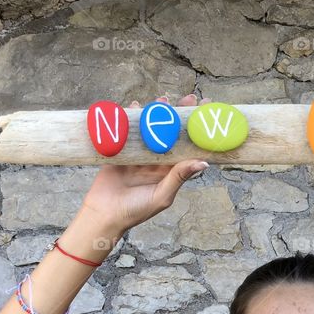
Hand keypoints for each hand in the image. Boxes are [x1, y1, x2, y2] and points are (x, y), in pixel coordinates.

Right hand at [80, 93, 209, 234]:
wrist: (105, 214)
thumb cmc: (136, 210)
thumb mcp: (162, 195)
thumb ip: (179, 177)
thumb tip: (203, 162)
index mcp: (170, 170)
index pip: (188, 147)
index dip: (198, 131)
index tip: (209, 113)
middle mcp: (157, 160)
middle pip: (170, 133)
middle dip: (179, 115)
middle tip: (188, 99)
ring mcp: (138, 154)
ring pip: (150, 128)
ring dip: (156, 113)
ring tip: (162, 100)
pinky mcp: (121, 151)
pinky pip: (127, 131)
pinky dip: (130, 118)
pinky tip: (135, 106)